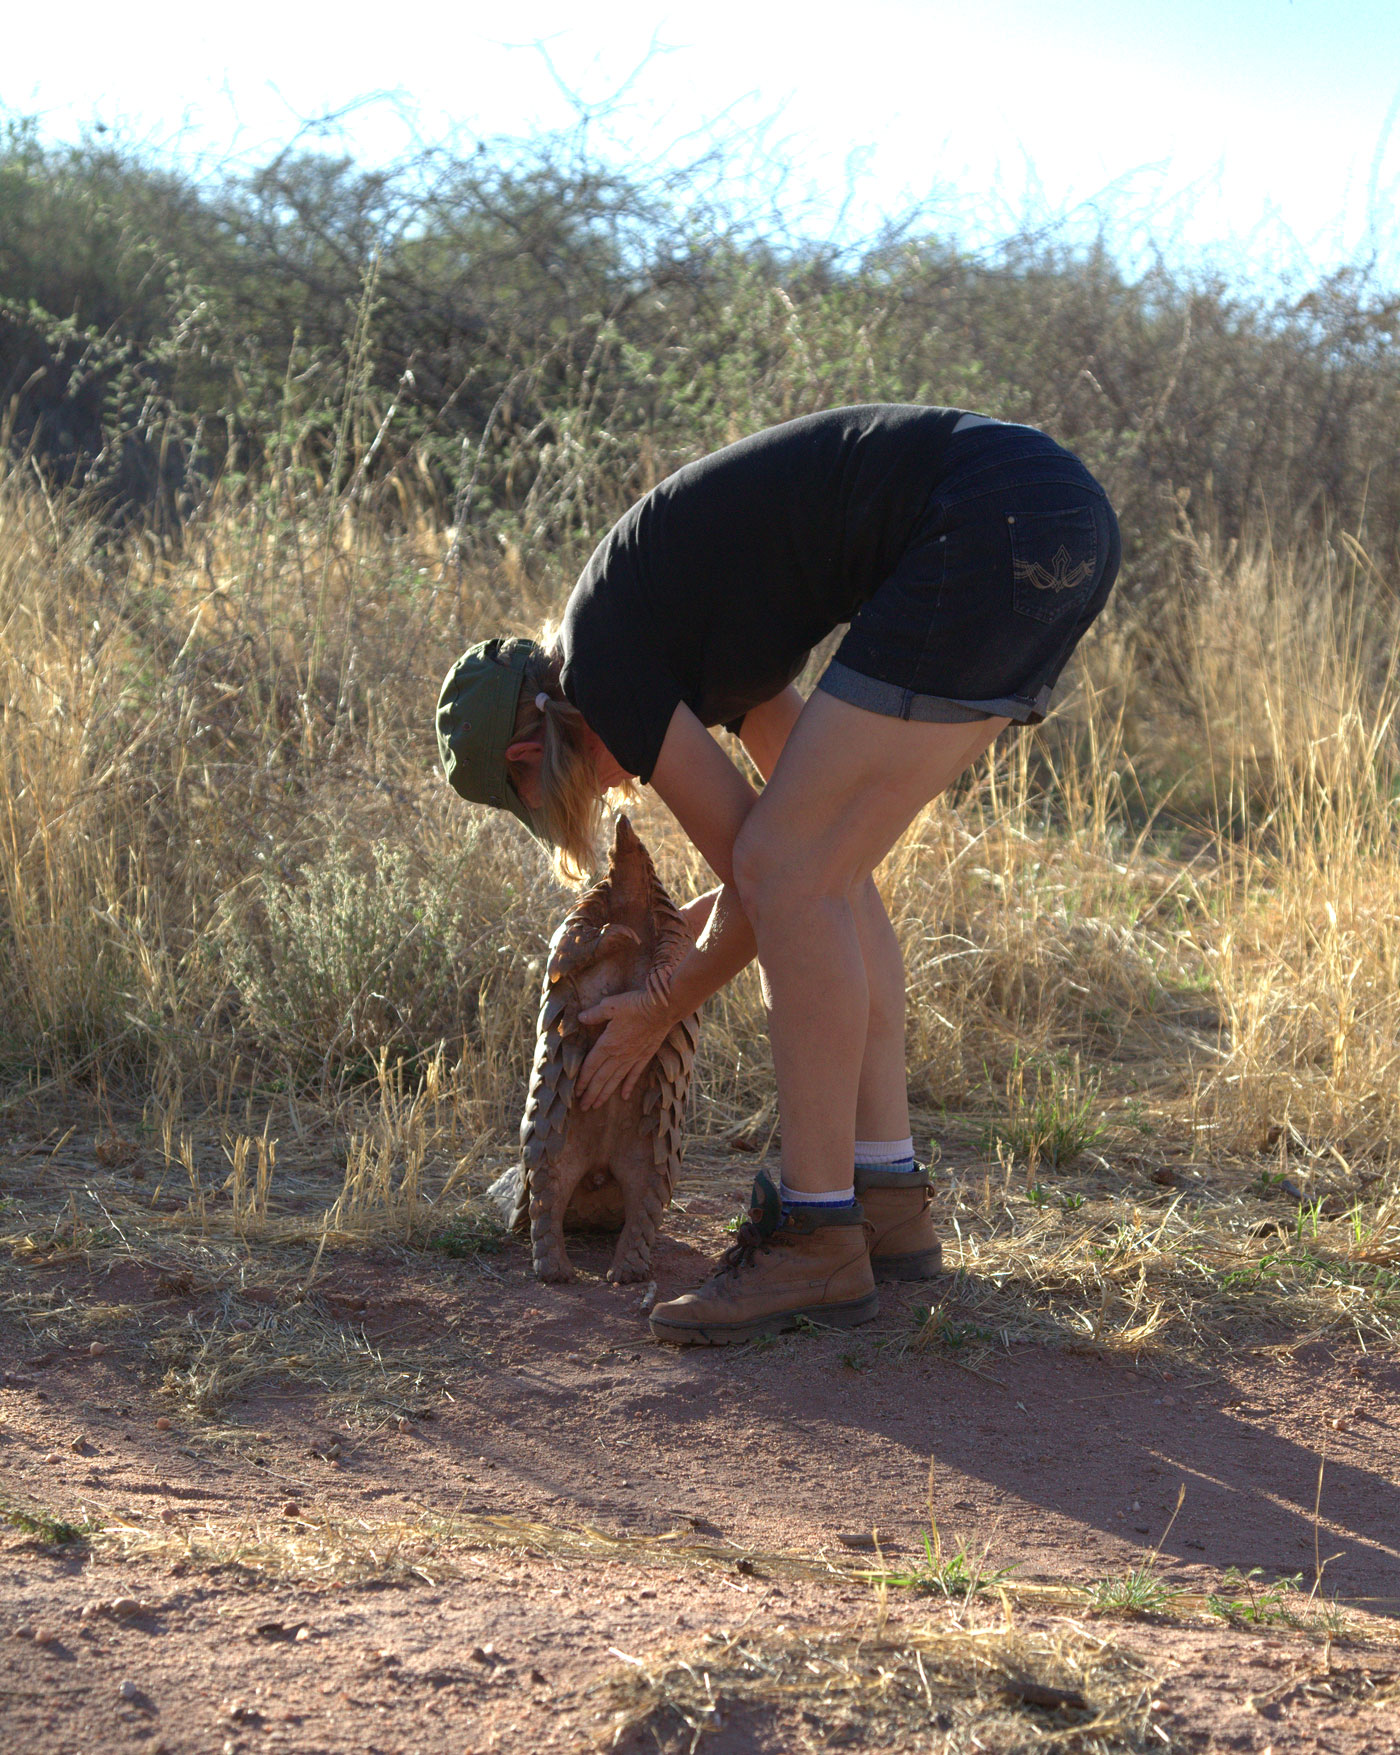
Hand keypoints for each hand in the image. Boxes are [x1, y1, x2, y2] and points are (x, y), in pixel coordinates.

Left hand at [575, 985, 672, 1109]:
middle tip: (584, 1107)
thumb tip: (580, 1018)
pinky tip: (623, 1096)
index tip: (576, 1092)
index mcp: (607, 1044)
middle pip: (601, 1078)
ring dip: (605, 1094)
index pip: (590, 1066)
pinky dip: (628, 1086)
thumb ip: (595, 1014)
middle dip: (591, 1094)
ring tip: (597, 1105)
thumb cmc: (635, 1005)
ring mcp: (632, 1058)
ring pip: (615, 1080)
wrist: (662, 1009)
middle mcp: (618, 1055)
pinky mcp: (645, 1056)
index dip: (582, 1080)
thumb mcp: (610, 1005)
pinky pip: (634, 1075)